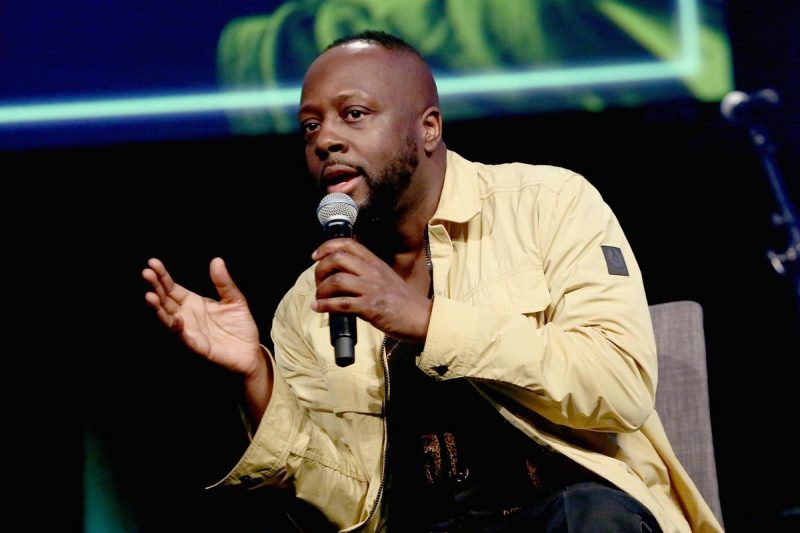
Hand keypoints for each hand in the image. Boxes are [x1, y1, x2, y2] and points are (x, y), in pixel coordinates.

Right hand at [142, 257, 262, 377]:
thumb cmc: (240, 326)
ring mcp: (189, 332)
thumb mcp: (235, 300)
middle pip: (165, 301)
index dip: (162, 276)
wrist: (250, 351)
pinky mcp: (198, 347)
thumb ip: (224, 282)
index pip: (172, 288)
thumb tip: (217, 260)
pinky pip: (185, 339)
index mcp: (193, 303)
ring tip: (150, 296)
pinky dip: (179, 331)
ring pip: (168, 320)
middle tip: (146, 273)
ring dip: (158, 309)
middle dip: (155, 287)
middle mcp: (186, 316)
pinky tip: (176, 320)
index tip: (152, 262)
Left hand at [312, 239, 431, 342]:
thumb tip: (341, 277)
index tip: (316, 256)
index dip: (327, 247)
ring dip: (321, 290)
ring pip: (337, 280)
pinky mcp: (371, 307)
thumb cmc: (404, 302)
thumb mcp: (386, 279)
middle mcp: (373, 272)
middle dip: (320, 269)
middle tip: (318, 282)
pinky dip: (326, 305)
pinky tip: (319, 308)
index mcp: (375, 263)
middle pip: (338, 258)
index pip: (348, 244)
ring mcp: (372, 289)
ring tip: (319, 298)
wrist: (422, 318)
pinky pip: (342, 303)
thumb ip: (366, 274)